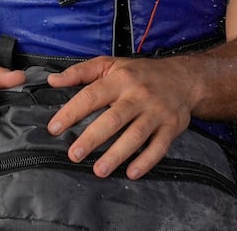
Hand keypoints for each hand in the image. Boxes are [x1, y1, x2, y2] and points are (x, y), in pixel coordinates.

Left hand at [45, 57, 193, 178]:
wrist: (183, 78)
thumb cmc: (141, 73)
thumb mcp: (111, 64)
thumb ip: (81, 72)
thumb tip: (52, 81)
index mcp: (120, 79)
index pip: (92, 95)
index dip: (72, 112)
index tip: (55, 128)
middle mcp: (139, 95)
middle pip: (113, 118)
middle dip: (92, 138)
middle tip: (74, 155)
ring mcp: (156, 112)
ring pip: (136, 135)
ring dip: (117, 154)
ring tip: (99, 170)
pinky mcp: (171, 127)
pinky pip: (159, 147)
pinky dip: (146, 161)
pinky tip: (131, 172)